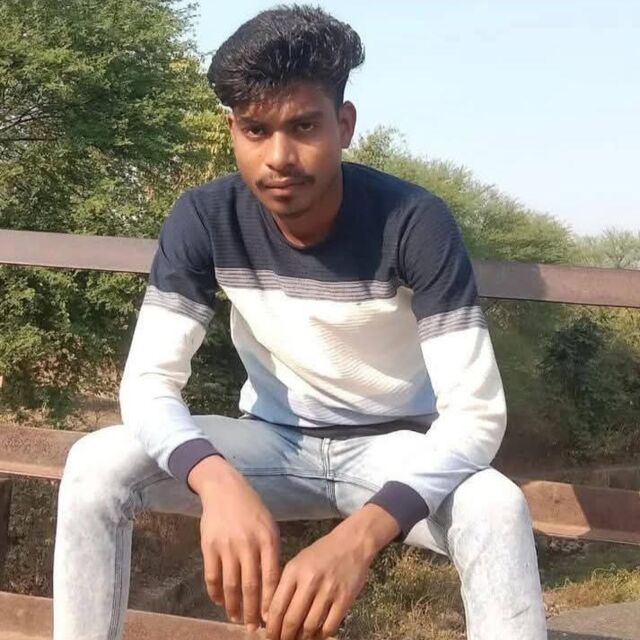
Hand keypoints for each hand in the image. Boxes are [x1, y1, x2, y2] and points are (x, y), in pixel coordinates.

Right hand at [188, 455, 279, 630]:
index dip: (271, 602)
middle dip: (253, 612)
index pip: (271, 577)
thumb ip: (271, 553)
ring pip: (230, 586)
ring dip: (234, 607)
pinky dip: (215, 594)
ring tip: (237, 619)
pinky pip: (212, 577)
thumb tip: (273, 586)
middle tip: (253, 628)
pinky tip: (220, 602)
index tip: (271, 618)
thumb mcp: (269, 526)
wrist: (224, 488)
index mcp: (268, 539)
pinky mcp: (209, 546)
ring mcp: (227, 546)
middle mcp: (248, 544)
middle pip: (251, 586)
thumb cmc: (251, 509)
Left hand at [265, 504, 399, 639]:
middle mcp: (309, 580)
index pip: (277, 606)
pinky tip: (318, 634)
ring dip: (303, 638)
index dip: (272, 628)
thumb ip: (285, 585)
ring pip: (310, 626)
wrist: (352, 542)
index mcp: (294, 570)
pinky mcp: (345, 598)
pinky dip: (321, 635)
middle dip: (285, 637)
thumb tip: (271, 616)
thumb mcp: (298, 562)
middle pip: (292, 620)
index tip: (270, 637)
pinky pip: (329, 626)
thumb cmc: (322, 553)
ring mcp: (328, 590)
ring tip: (300, 639)